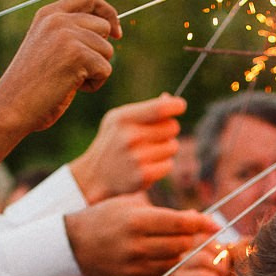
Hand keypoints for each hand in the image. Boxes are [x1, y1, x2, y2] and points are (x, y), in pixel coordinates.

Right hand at [0, 0, 119, 134]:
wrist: (12, 106)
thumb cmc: (32, 85)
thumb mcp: (50, 48)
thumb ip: (72, 34)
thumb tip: (111, 30)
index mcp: (49, 14)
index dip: (107, 13)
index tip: (116, 32)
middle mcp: (58, 19)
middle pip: (104, 28)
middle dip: (99, 52)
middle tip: (77, 70)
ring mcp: (67, 35)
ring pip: (107, 50)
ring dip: (95, 71)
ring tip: (68, 80)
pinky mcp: (77, 55)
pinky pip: (105, 70)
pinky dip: (93, 85)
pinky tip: (71, 88)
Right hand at [64, 195, 215, 275]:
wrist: (75, 245)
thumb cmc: (106, 217)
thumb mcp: (130, 204)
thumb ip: (163, 212)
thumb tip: (195, 219)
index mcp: (136, 221)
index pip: (180, 224)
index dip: (202, 224)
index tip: (215, 224)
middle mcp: (136, 246)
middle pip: (181, 245)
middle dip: (193, 239)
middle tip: (197, 235)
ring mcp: (134, 267)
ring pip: (175, 263)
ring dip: (182, 254)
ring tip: (181, 245)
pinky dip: (170, 268)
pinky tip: (165, 257)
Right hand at [70, 94, 185, 201]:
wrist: (95, 176)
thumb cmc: (112, 142)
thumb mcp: (118, 120)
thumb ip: (144, 110)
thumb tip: (170, 99)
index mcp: (124, 118)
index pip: (161, 108)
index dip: (176, 105)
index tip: (180, 106)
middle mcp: (130, 137)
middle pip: (172, 127)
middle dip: (169, 130)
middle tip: (155, 136)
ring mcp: (137, 157)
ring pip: (173, 146)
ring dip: (166, 149)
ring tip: (149, 152)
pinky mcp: (144, 175)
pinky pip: (169, 164)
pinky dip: (163, 165)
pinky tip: (148, 165)